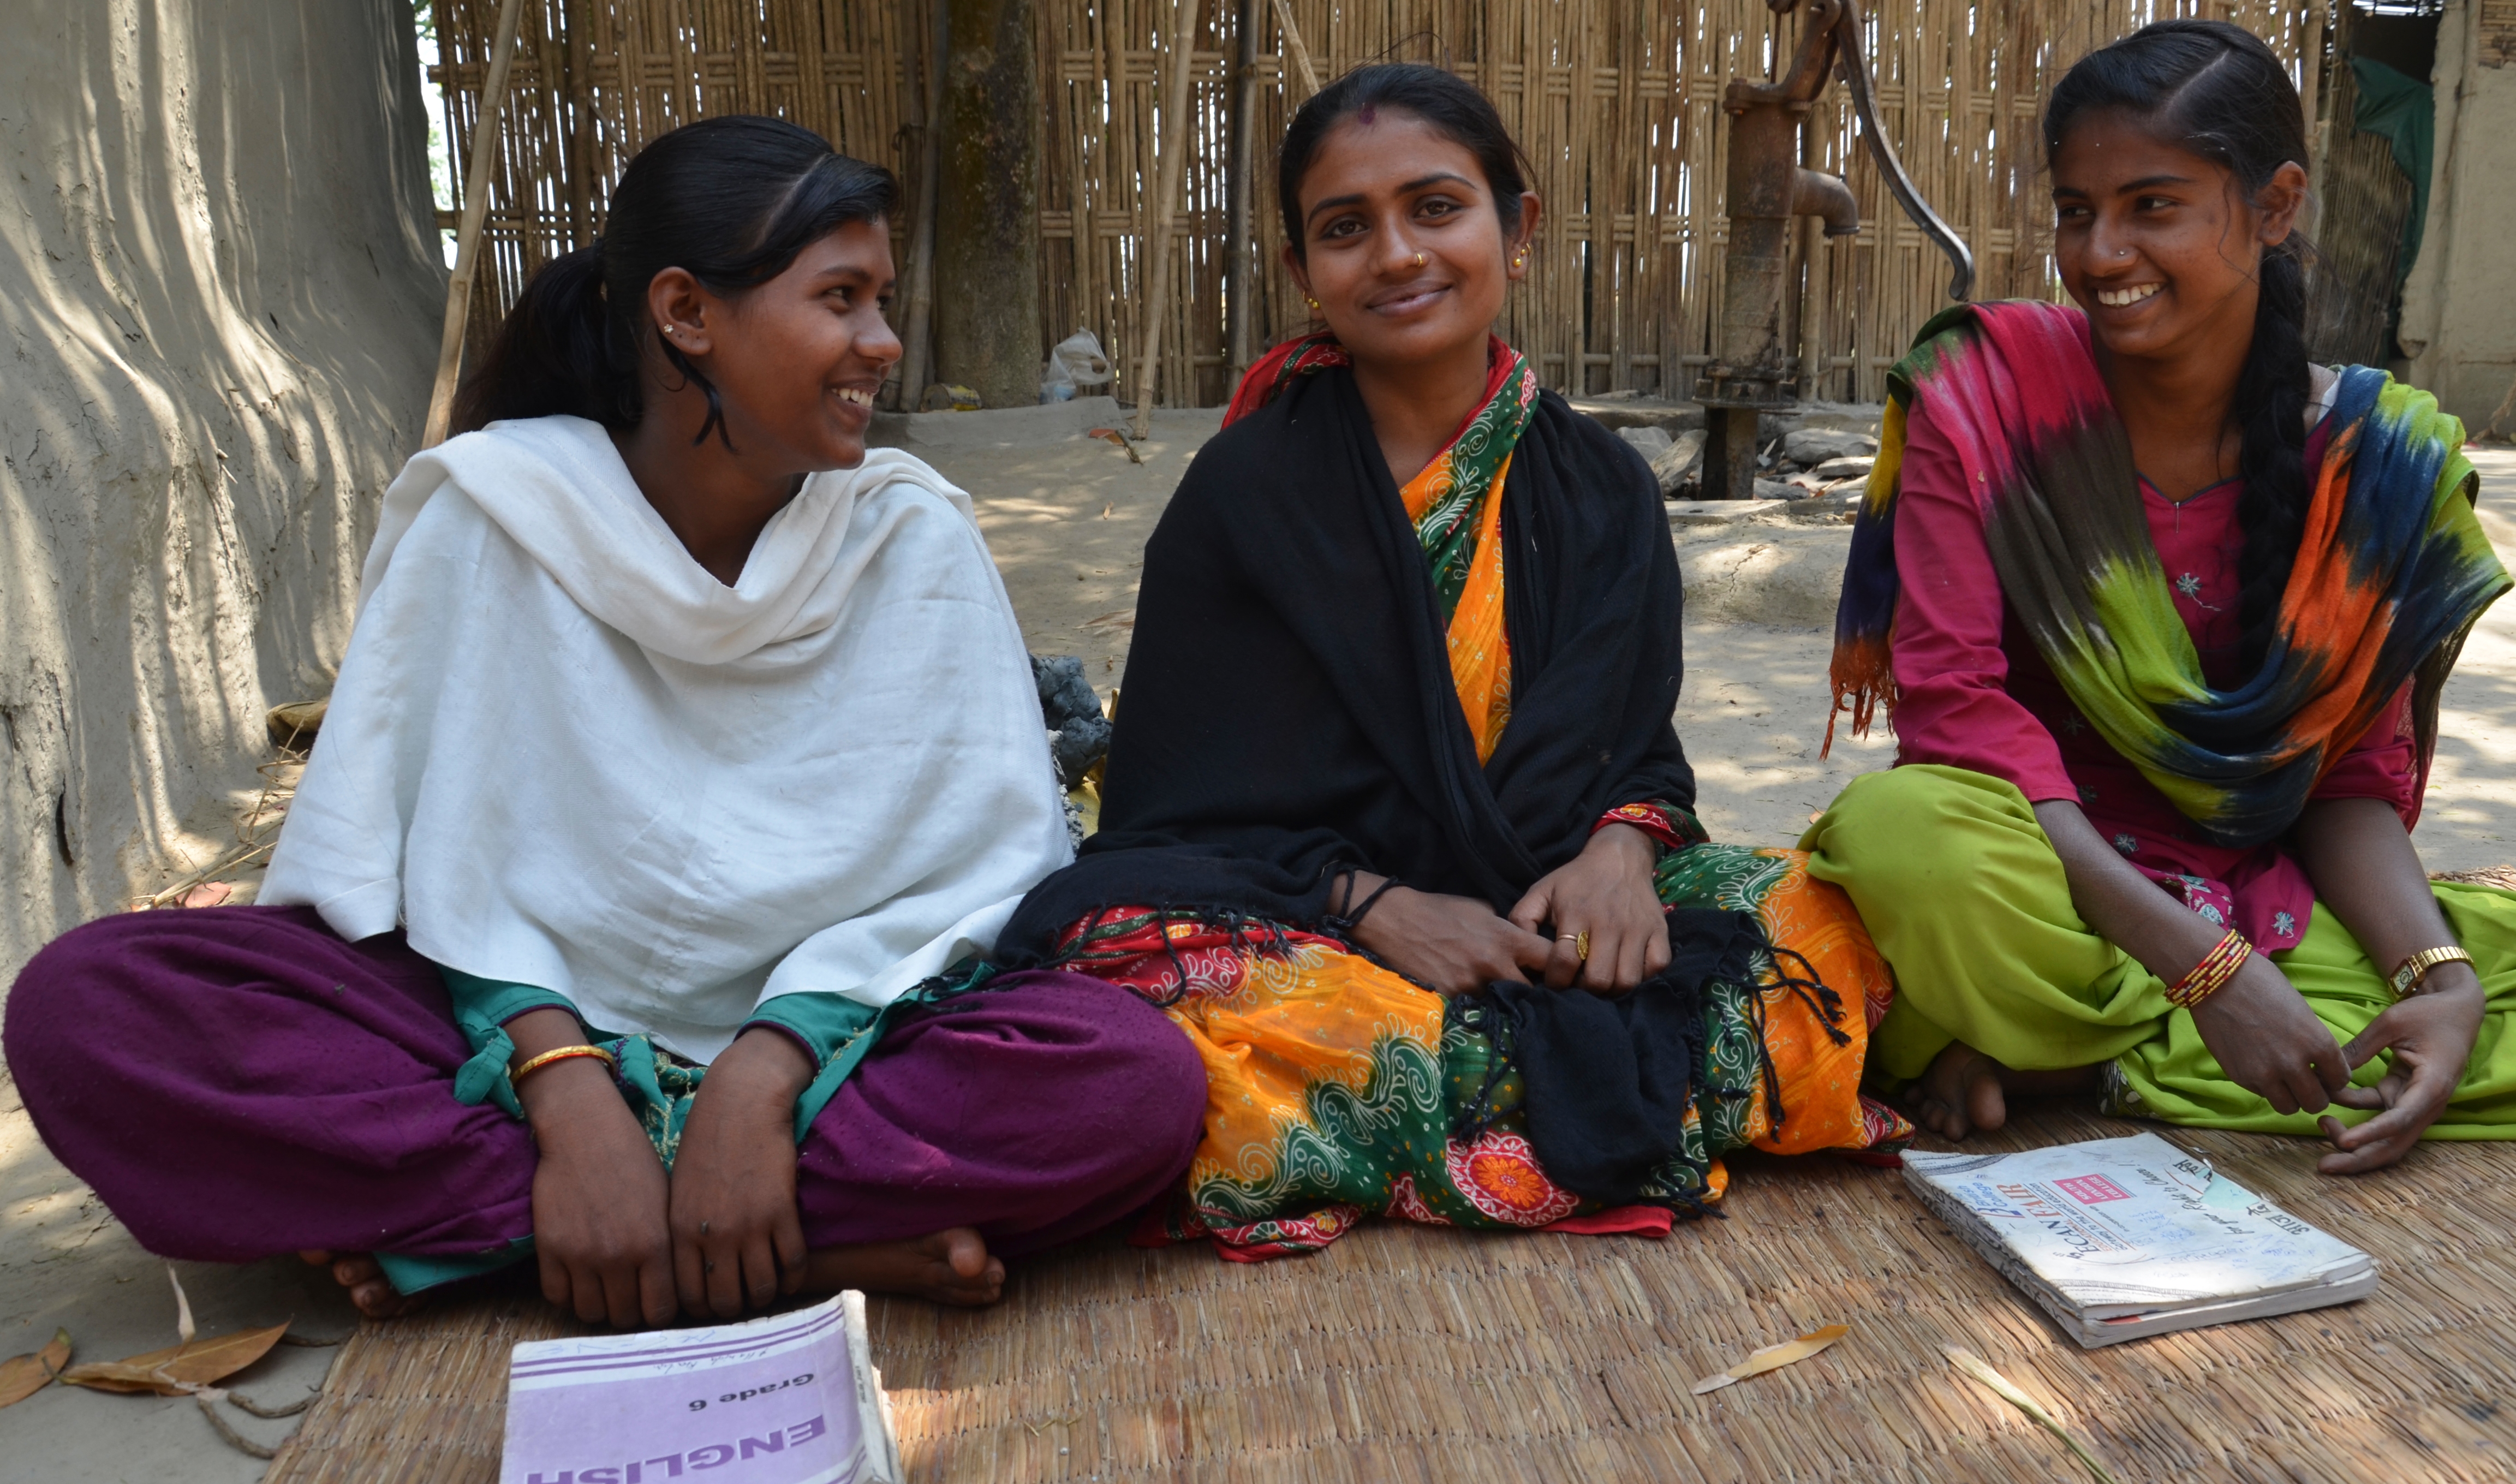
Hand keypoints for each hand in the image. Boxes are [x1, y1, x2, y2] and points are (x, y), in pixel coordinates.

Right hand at [508, 1009, 675, 1328]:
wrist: (585, 1131)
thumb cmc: (634, 1162)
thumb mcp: (667, 1203)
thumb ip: (668, 1249)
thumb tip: (672, 1291)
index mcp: (656, 1244)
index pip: (662, 1312)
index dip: (659, 1312)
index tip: (655, 1303)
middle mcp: (619, 1256)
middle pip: (625, 1319)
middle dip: (629, 1312)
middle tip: (628, 1296)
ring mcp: (581, 1255)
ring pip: (589, 1313)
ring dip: (598, 1306)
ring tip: (603, 1288)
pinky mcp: (549, 1249)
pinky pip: (557, 1297)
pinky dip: (568, 1294)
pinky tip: (578, 1277)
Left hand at [669, 1028, 814, 1317]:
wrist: (743, 1103)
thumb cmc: (706, 1142)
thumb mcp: (679, 1190)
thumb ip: (685, 1233)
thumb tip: (696, 1273)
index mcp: (682, 1230)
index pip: (688, 1295)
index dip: (703, 1308)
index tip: (713, 1302)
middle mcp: (714, 1235)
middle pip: (725, 1301)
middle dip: (734, 1307)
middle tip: (742, 1298)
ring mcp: (750, 1226)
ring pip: (762, 1289)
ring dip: (766, 1296)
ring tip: (768, 1288)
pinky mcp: (783, 1213)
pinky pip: (793, 1264)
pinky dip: (794, 1277)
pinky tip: (791, 1274)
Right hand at [1347, 878, 1553, 994]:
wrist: (1395, 921)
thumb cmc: (1439, 910)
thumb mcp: (1481, 909)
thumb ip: (1505, 928)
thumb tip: (1519, 941)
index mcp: (1506, 938)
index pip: (1550, 959)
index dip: (1558, 967)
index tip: (1556, 972)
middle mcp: (1495, 965)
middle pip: (1533, 992)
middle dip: (1535, 993)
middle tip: (1532, 994)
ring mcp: (1473, 985)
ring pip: (1503, 1004)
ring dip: (1504, 1001)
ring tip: (1500, 999)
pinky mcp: (1453, 999)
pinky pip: (1476, 1008)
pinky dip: (1477, 1006)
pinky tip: (1473, 1001)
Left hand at [1508, 824, 1669, 991]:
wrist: (1619, 858)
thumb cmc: (1576, 880)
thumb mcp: (1542, 891)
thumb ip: (1522, 919)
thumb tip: (1518, 949)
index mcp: (1577, 913)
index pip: (1565, 961)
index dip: (1556, 981)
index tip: (1554, 982)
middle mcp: (1609, 923)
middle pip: (1598, 979)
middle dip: (1584, 990)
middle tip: (1579, 983)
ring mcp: (1638, 928)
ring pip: (1627, 980)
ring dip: (1612, 989)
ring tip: (1601, 979)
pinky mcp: (1660, 932)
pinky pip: (1656, 968)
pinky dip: (1642, 977)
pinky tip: (1625, 969)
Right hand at [2186, 954, 2350, 1116]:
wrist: (2216, 979)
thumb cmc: (2262, 984)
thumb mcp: (2301, 1011)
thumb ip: (2313, 1042)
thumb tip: (2317, 1066)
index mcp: (2317, 1042)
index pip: (2341, 1080)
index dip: (2335, 1078)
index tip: (2326, 1073)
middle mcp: (2293, 1064)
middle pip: (2316, 1102)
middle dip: (2315, 1094)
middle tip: (2306, 1082)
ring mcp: (2264, 1074)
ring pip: (2289, 1108)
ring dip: (2290, 1097)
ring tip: (2283, 1081)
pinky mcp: (2239, 1076)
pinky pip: (2262, 1094)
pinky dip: (2265, 1087)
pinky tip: (2258, 1064)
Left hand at [2316, 968, 2484, 1173]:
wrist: (2454, 1011)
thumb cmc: (2429, 1015)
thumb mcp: (2391, 1023)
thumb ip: (2360, 1049)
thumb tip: (2326, 1072)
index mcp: (2431, 1086)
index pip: (2400, 1120)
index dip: (2371, 1133)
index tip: (2344, 1142)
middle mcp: (2426, 1103)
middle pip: (2394, 1144)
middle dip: (2358, 1158)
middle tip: (2323, 1165)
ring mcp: (2414, 1103)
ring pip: (2384, 1136)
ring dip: (2354, 1140)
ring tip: (2320, 1126)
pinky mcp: (2402, 1096)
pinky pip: (2376, 1113)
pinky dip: (2354, 1114)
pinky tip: (2328, 1102)